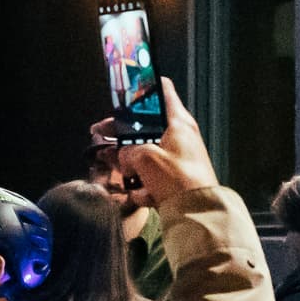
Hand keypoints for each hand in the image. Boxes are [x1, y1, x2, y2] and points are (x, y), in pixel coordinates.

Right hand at [92, 79, 214, 209]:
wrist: (198, 212)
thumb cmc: (178, 179)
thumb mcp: (145, 158)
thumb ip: (128, 152)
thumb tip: (122, 156)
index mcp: (177, 122)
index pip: (162, 90)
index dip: (142, 88)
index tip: (124, 91)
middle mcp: (179, 136)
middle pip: (146, 126)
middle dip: (122, 133)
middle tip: (101, 133)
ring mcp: (178, 158)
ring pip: (146, 153)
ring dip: (129, 162)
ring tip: (114, 168)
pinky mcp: (176, 178)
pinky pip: (153, 177)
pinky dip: (143, 185)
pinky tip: (140, 195)